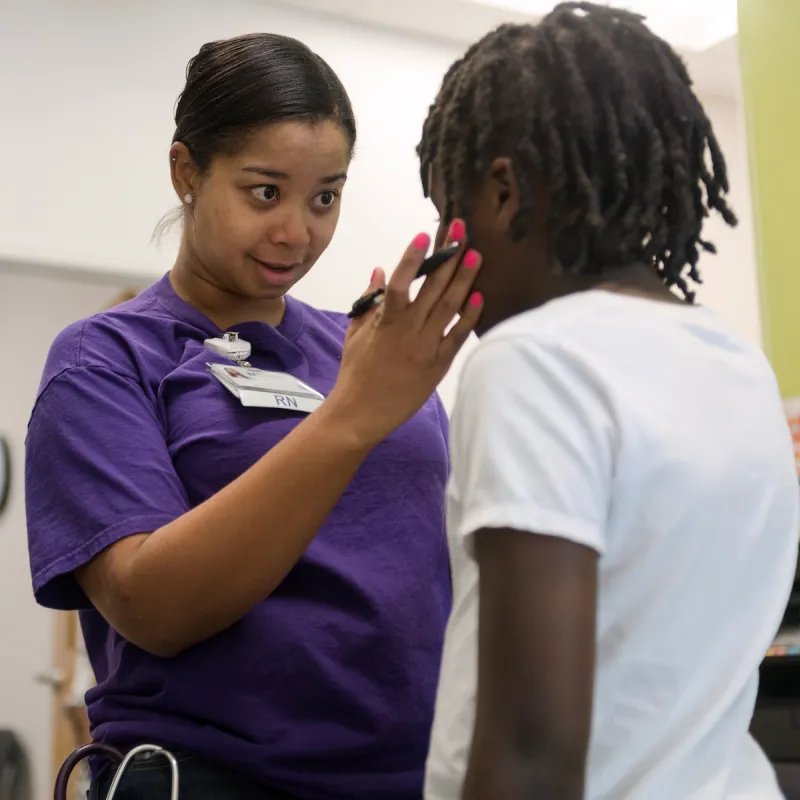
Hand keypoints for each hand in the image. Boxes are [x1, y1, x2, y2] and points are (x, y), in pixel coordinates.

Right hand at [328, 220, 482, 447]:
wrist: (362, 414)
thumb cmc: (355, 373)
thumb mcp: (355, 334)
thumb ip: (369, 302)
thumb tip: (378, 270)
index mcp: (385, 322)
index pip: (400, 284)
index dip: (412, 259)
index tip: (424, 236)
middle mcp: (408, 331)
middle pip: (432, 288)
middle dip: (447, 256)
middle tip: (460, 231)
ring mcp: (426, 348)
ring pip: (449, 307)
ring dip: (464, 279)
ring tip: (475, 254)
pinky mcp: (438, 365)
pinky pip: (457, 337)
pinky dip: (469, 317)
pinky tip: (479, 296)